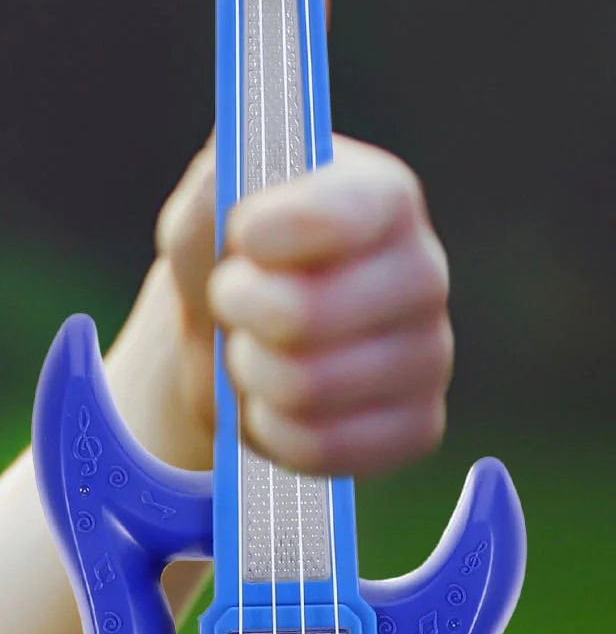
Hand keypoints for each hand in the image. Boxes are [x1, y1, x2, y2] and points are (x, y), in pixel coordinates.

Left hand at [154, 132, 452, 477]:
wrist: (229, 343)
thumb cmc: (223, 258)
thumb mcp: (205, 208)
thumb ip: (217, 186)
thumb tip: (238, 191)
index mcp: (380, 198)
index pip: (346, 213)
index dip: (280, 232)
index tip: (243, 237)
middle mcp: (421, 272)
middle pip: (307, 315)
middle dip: (240, 312)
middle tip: (228, 301)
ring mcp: (427, 355)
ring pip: (307, 387)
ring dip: (246, 374)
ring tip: (244, 351)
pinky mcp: (416, 427)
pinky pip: (322, 447)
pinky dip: (269, 431)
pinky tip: (268, 403)